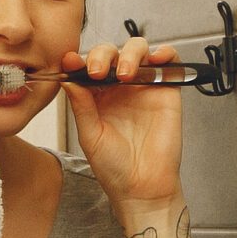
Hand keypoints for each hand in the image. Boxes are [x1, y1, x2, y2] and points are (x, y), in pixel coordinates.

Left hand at [62, 35, 185, 210]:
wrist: (142, 186)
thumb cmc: (114, 167)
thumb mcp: (90, 135)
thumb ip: (81, 105)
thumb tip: (67, 77)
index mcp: (96, 95)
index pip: (86, 66)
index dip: (78, 60)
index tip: (70, 61)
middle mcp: (119, 87)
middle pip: (111, 53)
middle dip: (102, 55)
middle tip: (98, 72)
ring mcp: (143, 86)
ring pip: (137, 50)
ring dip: (130, 54)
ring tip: (126, 74)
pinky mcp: (167, 90)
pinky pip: (169, 61)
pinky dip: (165, 53)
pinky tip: (156, 58)